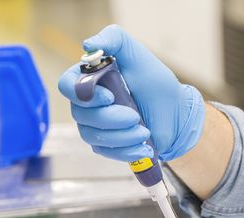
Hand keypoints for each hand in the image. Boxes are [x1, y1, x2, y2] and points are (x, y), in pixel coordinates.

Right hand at [57, 24, 203, 161]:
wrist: (176, 112)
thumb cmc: (156, 83)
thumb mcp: (137, 55)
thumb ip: (115, 40)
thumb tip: (88, 44)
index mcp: (89, 79)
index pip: (67, 85)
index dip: (84, 94)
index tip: (110, 96)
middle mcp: (87, 103)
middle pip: (80, 115)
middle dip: (110, 118)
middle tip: (135, 115)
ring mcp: (94, 126)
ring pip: (92, 136)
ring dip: (121, 136)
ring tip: (144, 131)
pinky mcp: (107, 145)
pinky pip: (106, 152)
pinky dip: (127, 151)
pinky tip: (144, 146)